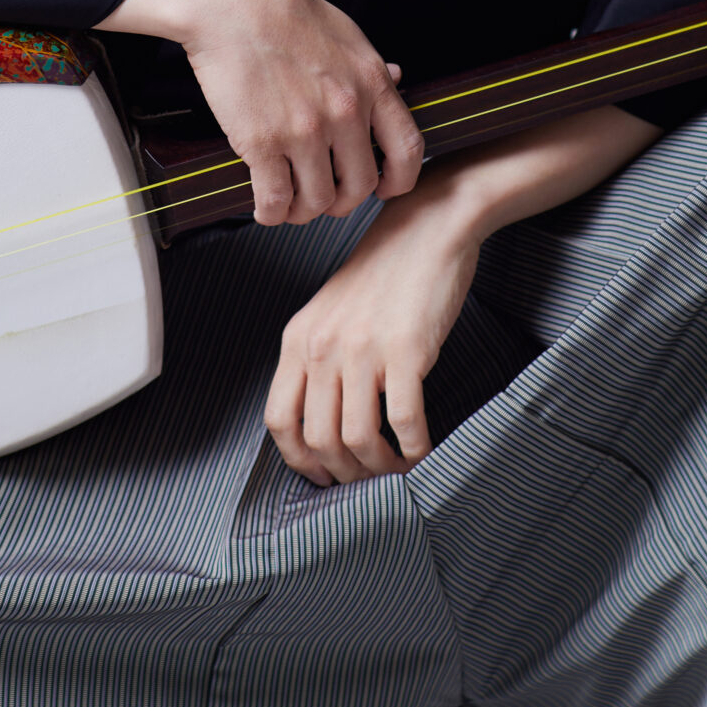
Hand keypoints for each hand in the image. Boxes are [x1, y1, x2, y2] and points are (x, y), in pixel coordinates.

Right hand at [95, 0, 421, 223]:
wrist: (231, 1)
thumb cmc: (283, 10)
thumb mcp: (346, 34)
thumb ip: (370, 68)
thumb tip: (397, 78)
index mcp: (371, 84)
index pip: (407, 150)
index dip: (399, 180)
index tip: (384, 188)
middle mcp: (345, 112)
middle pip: (360, 186)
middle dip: (343, 200)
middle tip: (324, 195)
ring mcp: (304, 130)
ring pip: (318, 201)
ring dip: (304, 211)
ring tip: (290, 202)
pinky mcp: (262, 142)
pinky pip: (275, 199)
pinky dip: (271, 213)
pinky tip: (265, 207)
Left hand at [265, 106, 658, 482]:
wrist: (427, 228)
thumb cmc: (384, 273)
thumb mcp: (331, 312)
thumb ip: (317, 359)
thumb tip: (321, 425)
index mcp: (298, 338)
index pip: (279, 421)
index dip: (299, 461)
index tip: (324, 475)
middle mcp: (322, 346)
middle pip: (318, 440)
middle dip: (345, 473)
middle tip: (369, 478)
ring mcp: (363, 349)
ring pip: (357, 439)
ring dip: (379, 468)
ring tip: (397, 467)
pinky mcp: (406, 350)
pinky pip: (404, 423)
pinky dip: (414, 449)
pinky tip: (423, 451)